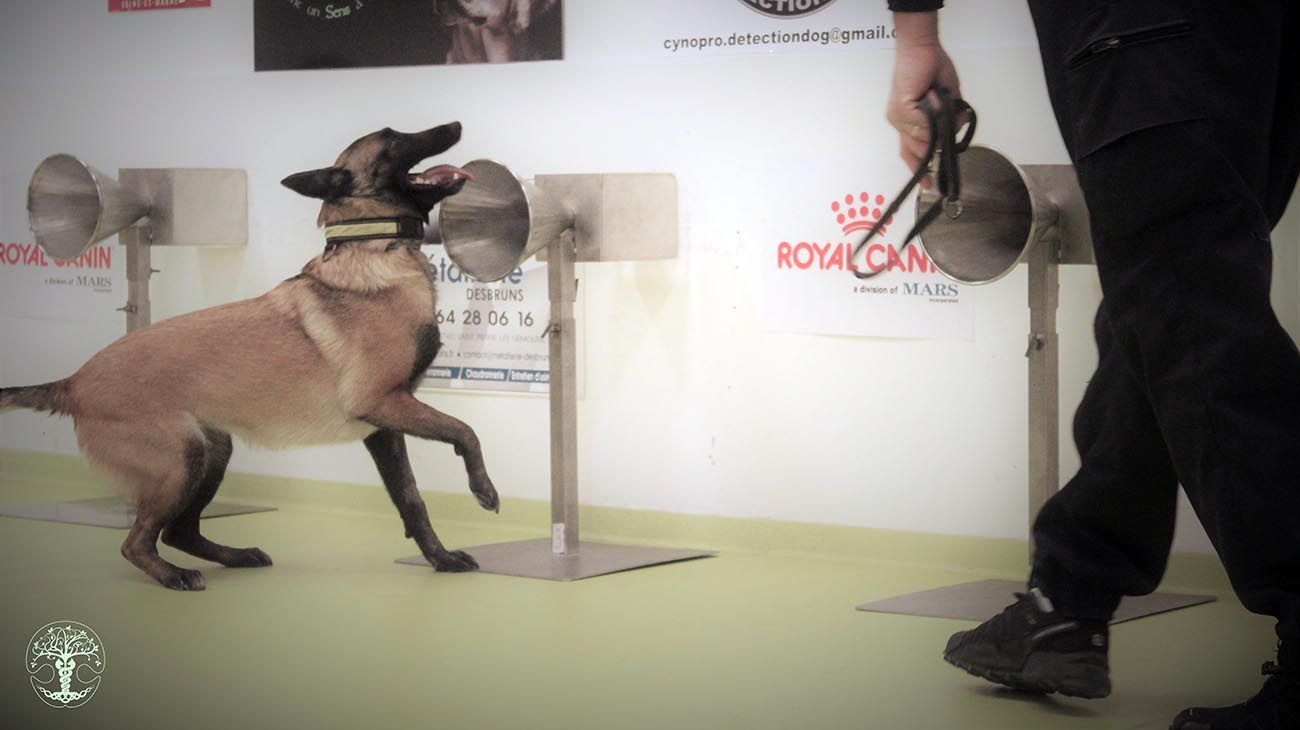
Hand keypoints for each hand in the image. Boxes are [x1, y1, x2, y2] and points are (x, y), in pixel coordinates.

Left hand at [886, 12, 962, 182]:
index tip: (931, 185)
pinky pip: (923, 122)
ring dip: (939, 118)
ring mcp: (898, 117)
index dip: (921, 170)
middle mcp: (900, 124)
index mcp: (910, 124)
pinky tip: (931, 92)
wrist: (922, 49)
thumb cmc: (933, 71)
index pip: (911, 153)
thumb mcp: (948, 102)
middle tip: (945, 114)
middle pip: (920, 150)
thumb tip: (950, 137)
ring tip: (937, 95)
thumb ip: (949, 122)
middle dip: (939, 138)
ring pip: (925, 137)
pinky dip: (933, 108)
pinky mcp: (900, 108)